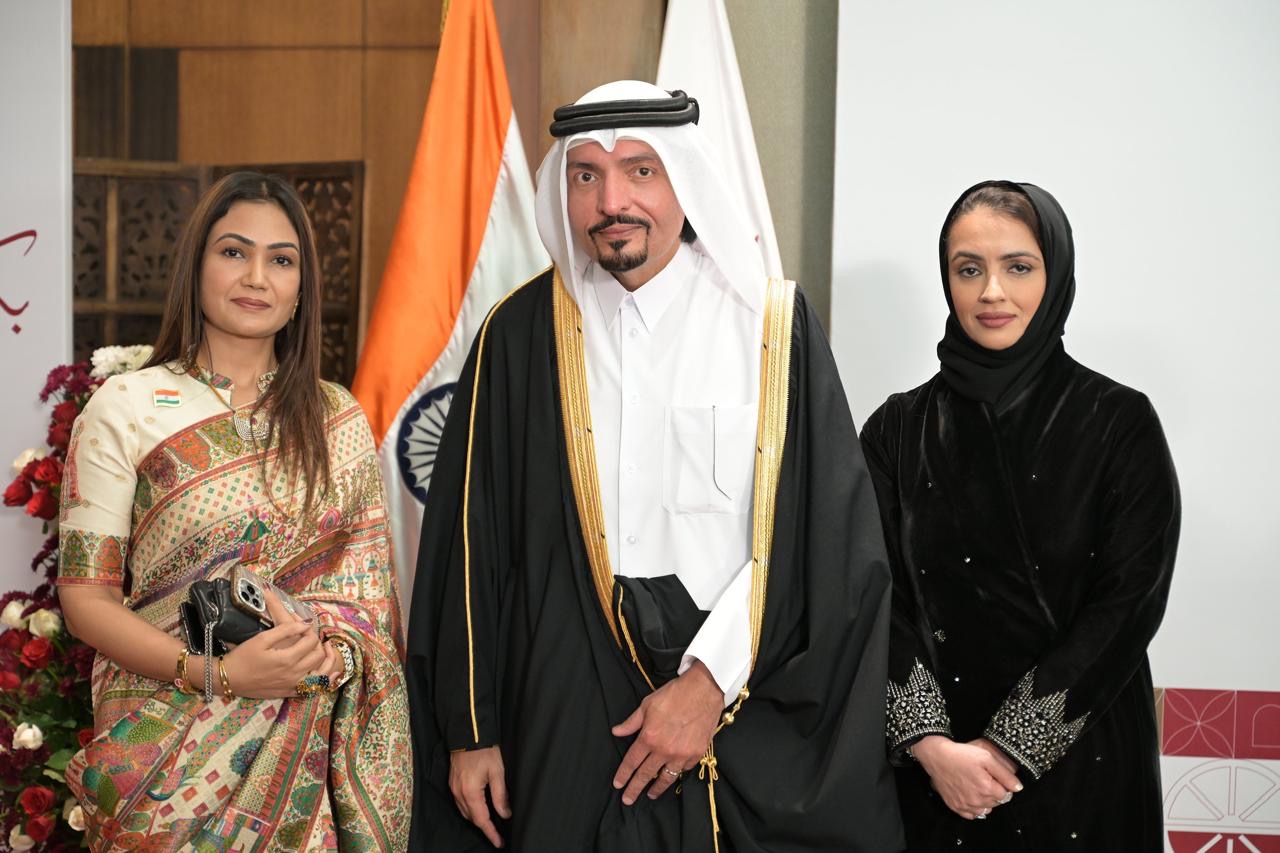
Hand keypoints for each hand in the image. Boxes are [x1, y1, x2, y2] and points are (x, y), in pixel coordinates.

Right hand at [222, 589, 325, 698]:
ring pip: (321, 674)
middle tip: (311, 637)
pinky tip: (324, 672)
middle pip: (318, 656)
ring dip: (326, 661)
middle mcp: (293, 674)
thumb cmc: (243, 657)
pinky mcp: (288, 693)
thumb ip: (286, 629)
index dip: (310, 631)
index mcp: (287, 659)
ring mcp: (292, 686)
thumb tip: (306, 623)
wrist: (228, 679)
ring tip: (324, 650)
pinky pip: (312, 689)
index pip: (311, 641)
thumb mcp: (262, 638)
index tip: (304, 626)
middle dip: (318, 643)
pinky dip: (321, 680)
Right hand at [449, 745, 509, 847]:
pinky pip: (460, 803)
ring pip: (465, 812)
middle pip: (472, 818)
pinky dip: (470, 809)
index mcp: (470, 792)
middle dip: (484, 827)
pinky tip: (479, 808)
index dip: (491, 833)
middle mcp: (459, 793)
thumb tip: (505, 814)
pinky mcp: (452, 783)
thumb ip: (500, 795)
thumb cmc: (484, 751)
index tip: (499, 843)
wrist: (468, 733)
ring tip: (490, 824)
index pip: (481, 820)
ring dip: (477, 819)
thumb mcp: (497, 772)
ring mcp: (453, 788)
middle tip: (498, 834)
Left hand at [611, 660, 723, 804]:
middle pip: (646, 775)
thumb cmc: (674, 694)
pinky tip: (671, 775)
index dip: (623, 774)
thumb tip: (616, 732)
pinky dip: (675, 773)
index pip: (632, 761)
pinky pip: (683, 769)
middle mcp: (664, 749)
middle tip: (627, 800)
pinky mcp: (697, 753)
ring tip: (650, 795)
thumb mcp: (647, 704)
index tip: (617, 784)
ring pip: (666, 777)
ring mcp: (682, 754)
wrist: (704, 690)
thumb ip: (631, 722)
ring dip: (656, 788)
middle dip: (634, 788)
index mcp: (649, 737)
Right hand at [911, 735, 1021, 819]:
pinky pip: (971, 815)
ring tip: (978, 787)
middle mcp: (977, 801)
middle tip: (985, 779)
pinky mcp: (955, 807)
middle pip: (996, 803)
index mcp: (987, 789)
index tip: (995, 777)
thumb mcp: (986, 757)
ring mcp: (965, 806)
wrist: (937, 757)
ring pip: (985, 810)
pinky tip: (971, 796)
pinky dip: (974, 808)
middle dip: (994, 793)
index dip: (1002, 785)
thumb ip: (1005, 774)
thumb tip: (1018, 788)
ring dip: (985, 801)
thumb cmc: (962, 755)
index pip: (1006, 795)